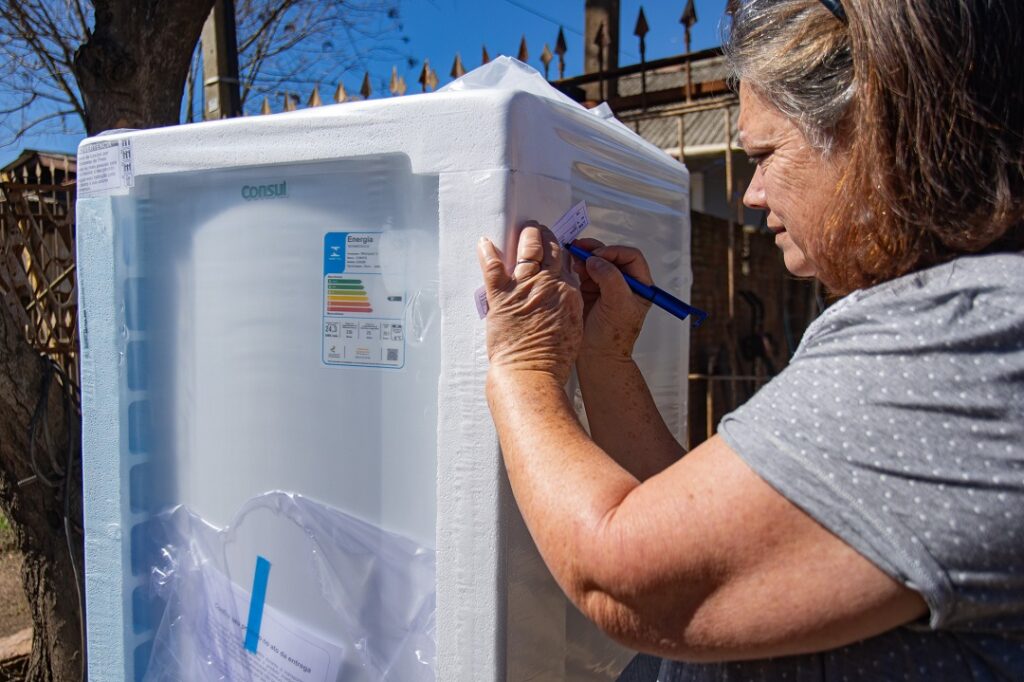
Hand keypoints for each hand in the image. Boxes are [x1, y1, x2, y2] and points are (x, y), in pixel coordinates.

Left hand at [477, 224, 583, 385]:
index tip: (555, 245)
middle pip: (550, 250)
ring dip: (525, 237)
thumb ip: (568, 307)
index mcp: (569, 293)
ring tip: (524, 230)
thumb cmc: (553, 359)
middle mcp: (550, 285)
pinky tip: (483, 243)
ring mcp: (525, 288)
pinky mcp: (502, 296)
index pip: (566, 262)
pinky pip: (493, 267)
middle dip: (545, 237)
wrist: (532, 372)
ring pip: (527, 251)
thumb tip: (562, 298)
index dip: (560, 250)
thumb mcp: (573, 328)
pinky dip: (487, 253)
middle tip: (539, 230)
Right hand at [571, 238, 652, 359]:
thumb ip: (610, 278)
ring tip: (573, 257)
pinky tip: (571, 268)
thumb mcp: (618, 304)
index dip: (614, 252)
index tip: (598, 256)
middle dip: (596, 251)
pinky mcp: (590, 291)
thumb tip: (596, 260)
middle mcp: (624, 283)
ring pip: (596, 263)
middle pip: (612, 257)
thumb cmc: (613, 337)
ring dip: (585, 258)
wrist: (597, 357)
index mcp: (640, 286)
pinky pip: (584, 273)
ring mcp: (606, 287)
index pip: (631, 257)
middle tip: (581, 248)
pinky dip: (577, 267)